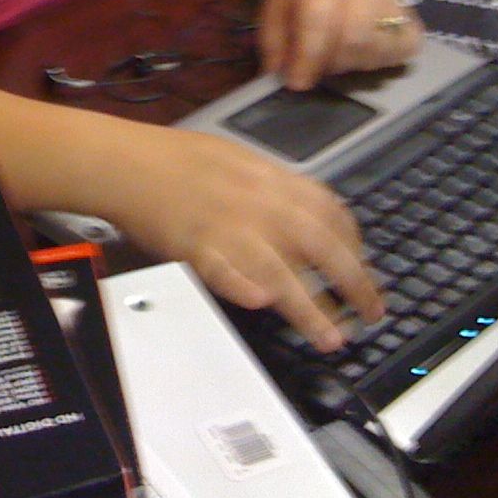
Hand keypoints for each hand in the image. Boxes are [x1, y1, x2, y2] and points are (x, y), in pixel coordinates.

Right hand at [101, 123, 383, 351]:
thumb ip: (275, 189)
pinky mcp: (196, 247)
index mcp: (272, 179)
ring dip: (310, 309)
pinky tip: (260, 304)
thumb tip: (307, 214)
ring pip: (281, 271)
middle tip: (371, 313)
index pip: (333, 214)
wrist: (126, 161)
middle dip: (354, 284)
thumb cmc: (175, 159)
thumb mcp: (237, 160)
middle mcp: (259, 204)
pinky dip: (242, 287)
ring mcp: (229, 227)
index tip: (362, 270)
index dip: (356, 247)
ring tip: (331, 338)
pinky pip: (224, 271)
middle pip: (321, 246)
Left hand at [258, 0, 420, 89]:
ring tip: (339, 53)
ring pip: (379, 51)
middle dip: (331, 64)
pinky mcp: (410, 16)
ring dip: (355, 63)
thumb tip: (277, 75)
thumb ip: (273, 42)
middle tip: (318, 64)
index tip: (297, 83)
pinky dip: (387, 59)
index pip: (318, 28)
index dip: (307, 61)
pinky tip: (369, 52)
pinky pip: (406, 48)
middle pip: (353, 43)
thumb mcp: (275, 7)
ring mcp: (390, 5)